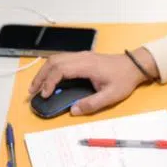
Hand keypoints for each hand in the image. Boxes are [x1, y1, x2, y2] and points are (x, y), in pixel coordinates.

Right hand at [27, 50, 151, 114]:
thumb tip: (74, 110)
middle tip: (32, 91)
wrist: (134, 65)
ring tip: (37, 86)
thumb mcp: (111, 96)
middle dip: (40, 76)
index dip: (49, 82)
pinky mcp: (82, 57)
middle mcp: (81, 57)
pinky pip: (62, 60)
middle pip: (53, 62)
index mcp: (87, 65)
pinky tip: (49, 79)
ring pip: (56, 59)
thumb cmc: (123, 79)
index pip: (61, 70)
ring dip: (44, 71)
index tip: (45, 95)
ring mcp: (81, 55)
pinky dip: (51, 69)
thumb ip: (92, 104)